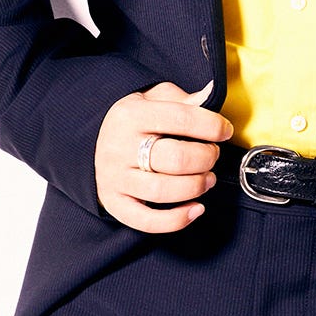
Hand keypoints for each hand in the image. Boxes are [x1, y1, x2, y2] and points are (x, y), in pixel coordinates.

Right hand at [94, 79, 234, 230]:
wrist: (90, 143)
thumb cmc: (131, 121)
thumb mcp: (150, 98)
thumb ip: (181, 98)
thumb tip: (209, 94)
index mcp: (132, 115)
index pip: (181, 118)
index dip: (212, 126)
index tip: (225, 130)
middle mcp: (120, 147)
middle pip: (176, 159)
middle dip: (206, 158)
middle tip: (213, 155)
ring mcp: (115, 178)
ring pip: (164, 190)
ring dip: (196, 187)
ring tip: (208, 179)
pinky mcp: (115, 204)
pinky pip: (147, 221)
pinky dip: (177, 220)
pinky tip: (196, 209)